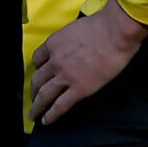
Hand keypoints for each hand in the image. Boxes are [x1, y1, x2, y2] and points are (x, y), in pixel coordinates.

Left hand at [29, 0, 147, 125]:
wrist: (114, 32)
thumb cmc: (101, 26)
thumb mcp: (75, 28)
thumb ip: (68, 40)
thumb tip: (72, 45)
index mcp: (53, 44)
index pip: (37, 59)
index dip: (36, 68)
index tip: (38, 74)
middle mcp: (55, 61)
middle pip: (37, 79)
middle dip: (33, 90)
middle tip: (32, 98)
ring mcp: (66, 76)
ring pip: (44, 95)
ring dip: (37, 107)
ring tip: (34, 115)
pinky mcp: (79, 89)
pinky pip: (60, 105)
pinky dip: (51, 115)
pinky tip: (46, 121)